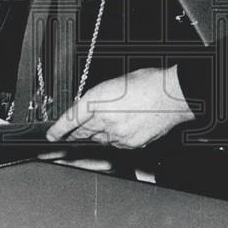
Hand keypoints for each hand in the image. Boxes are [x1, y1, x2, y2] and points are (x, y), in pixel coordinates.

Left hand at [46, 66, 193, 148]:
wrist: (175, 95)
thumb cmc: (151, 83)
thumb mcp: (118, 82)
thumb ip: (102, 97)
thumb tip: (95, 106)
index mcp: (99, 99)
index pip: (72, 119)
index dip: (59, 129)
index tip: (52, 135)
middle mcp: (106, 119)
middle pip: (83, 132)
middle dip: (75, 135)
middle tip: (67, 138)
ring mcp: (119, 134)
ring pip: (99, 140)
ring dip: (95, 136)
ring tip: (99, 130)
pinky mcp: (132, 143)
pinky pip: (116, 144)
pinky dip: (114, 139)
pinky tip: (119, 132)